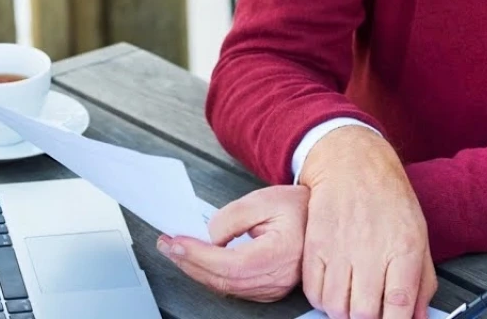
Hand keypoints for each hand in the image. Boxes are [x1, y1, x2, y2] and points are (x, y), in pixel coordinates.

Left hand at [158, 185, 307, 301]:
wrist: (318, 215)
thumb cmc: (297, 206)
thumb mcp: (264, 199)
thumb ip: (232, 217)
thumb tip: (208, 236)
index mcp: (281, 254)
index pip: (231, 264)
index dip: (198, 255)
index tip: (176, 243)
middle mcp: (279, 277)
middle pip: (224, 280)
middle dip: (190, 262)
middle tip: (168, 245)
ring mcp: (274, 287)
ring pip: (226, 286)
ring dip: (197, 269)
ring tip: (178, 250)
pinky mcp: (268, 288)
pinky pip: (233, 287)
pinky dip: (211, 274)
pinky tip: (198, 260)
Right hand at [299, 126, 435, 318]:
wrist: (352, 162)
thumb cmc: (388, 196)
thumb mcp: (418, 233)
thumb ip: (422, 280)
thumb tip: (420, 317)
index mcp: (404, 245)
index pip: (399, 304)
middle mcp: (371, 248)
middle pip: (364, 312)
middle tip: (371, 314)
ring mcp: (340, 246)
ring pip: (336, 307)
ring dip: (344, 312)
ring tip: (352, 300)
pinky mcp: (315, 244)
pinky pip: (313, 291)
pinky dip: (322, 299)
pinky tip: (334, 288)